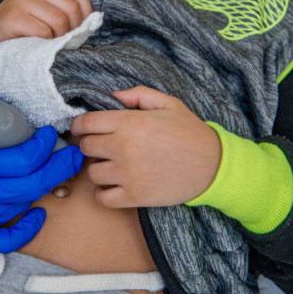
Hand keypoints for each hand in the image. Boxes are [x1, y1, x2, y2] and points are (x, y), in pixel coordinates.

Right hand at [0, 0, 92, 55]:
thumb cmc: (19, 26)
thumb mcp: (42, 7)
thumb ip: (64, 1)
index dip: (86, 14)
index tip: (81, 30)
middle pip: (72, 8)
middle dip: (74, 29)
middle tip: (66, 41)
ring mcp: (21, 0)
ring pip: (60, 21)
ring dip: (60, 38)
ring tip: (51, 44)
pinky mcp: (13, 17)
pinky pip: (44, 32)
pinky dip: (46, 44)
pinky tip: (38, 46)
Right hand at [0, 102, 83, 252]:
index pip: (25, 156)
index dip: (45, 144)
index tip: (51, 132)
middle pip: (34, 182)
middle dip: (60, 166)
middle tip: (73, 153)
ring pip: (24, 205)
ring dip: (45, 188)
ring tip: (56, 173)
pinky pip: (6, 238)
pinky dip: (26, 229)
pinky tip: (37, 214)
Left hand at [70, 86, 220, 207]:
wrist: (213, 165)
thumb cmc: (189, 132)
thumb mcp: (167, 103)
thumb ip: (137, 95)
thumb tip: (112, 97)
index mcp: (129, 122)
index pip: (86, 123)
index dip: (79, 125)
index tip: (81, 128)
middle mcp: (124, 148)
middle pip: (86, 147)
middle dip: (90, 144)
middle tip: (101, 146)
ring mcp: (128, 174)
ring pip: (92, 173)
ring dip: (98, 168)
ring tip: (110, 165)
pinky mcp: (135, 196)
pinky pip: (103, 198)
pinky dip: (103, 193)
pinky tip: (112, 185)